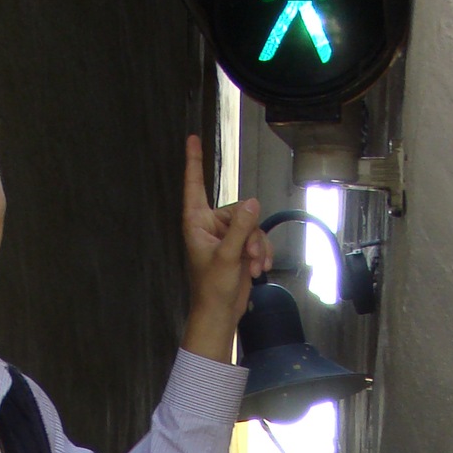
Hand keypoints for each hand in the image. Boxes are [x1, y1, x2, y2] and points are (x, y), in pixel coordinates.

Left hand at [180, 133, 270, 365]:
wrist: (220, 314)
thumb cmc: (212, 289)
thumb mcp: (227, 257)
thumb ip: (241, 229)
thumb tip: (253, 202)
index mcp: (197, 223)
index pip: (195, 185)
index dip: (194, 162)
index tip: (191, 138)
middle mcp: (210, 226)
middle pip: (240, 210)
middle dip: (250, 235)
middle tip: (248, 259)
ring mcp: (226, 236)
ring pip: (253, 225)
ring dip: (258, 247)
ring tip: (254, 268)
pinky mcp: (239, 248)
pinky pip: (258, 238)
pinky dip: (261, 253)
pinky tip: (259, 270)